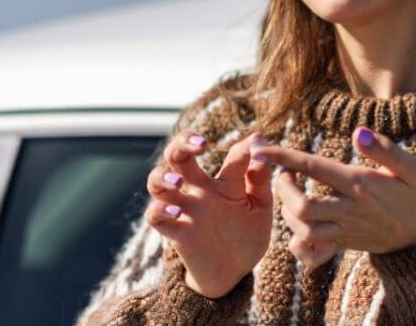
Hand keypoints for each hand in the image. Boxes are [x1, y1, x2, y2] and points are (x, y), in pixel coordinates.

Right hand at [144, 130, 273, 297]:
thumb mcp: (260, 207)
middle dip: (183, 142)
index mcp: (224, 182)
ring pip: (156, 182)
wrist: (233, 272)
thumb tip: (262, 148)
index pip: (230, 156)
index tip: (257, 145)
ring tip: (179, 183)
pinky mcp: (175, 232)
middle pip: (177, 155)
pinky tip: (176, 212)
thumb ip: (260, 180)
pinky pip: (154, 216)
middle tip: (202, 144)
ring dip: (163, 177)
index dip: (244, 147)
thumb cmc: (247, 235)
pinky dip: (159, 211)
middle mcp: (200, 190)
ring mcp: (184, 210)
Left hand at [251, 126, 415, 271]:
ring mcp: (344, 230)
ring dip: (287, 210)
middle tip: (283, 174)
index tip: (261, 149)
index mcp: (359, 185)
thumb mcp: (410, 168)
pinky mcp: (341, 244)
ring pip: (302, 228)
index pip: (313, 168)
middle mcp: (348, 209)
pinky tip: (299, 221)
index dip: (283, 157)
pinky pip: (311, 248)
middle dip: (282, 189)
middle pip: (301, 206)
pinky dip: (296, 237)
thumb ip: (384, 149)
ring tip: (290, 193)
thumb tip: (357, 133)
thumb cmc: (415, 195)